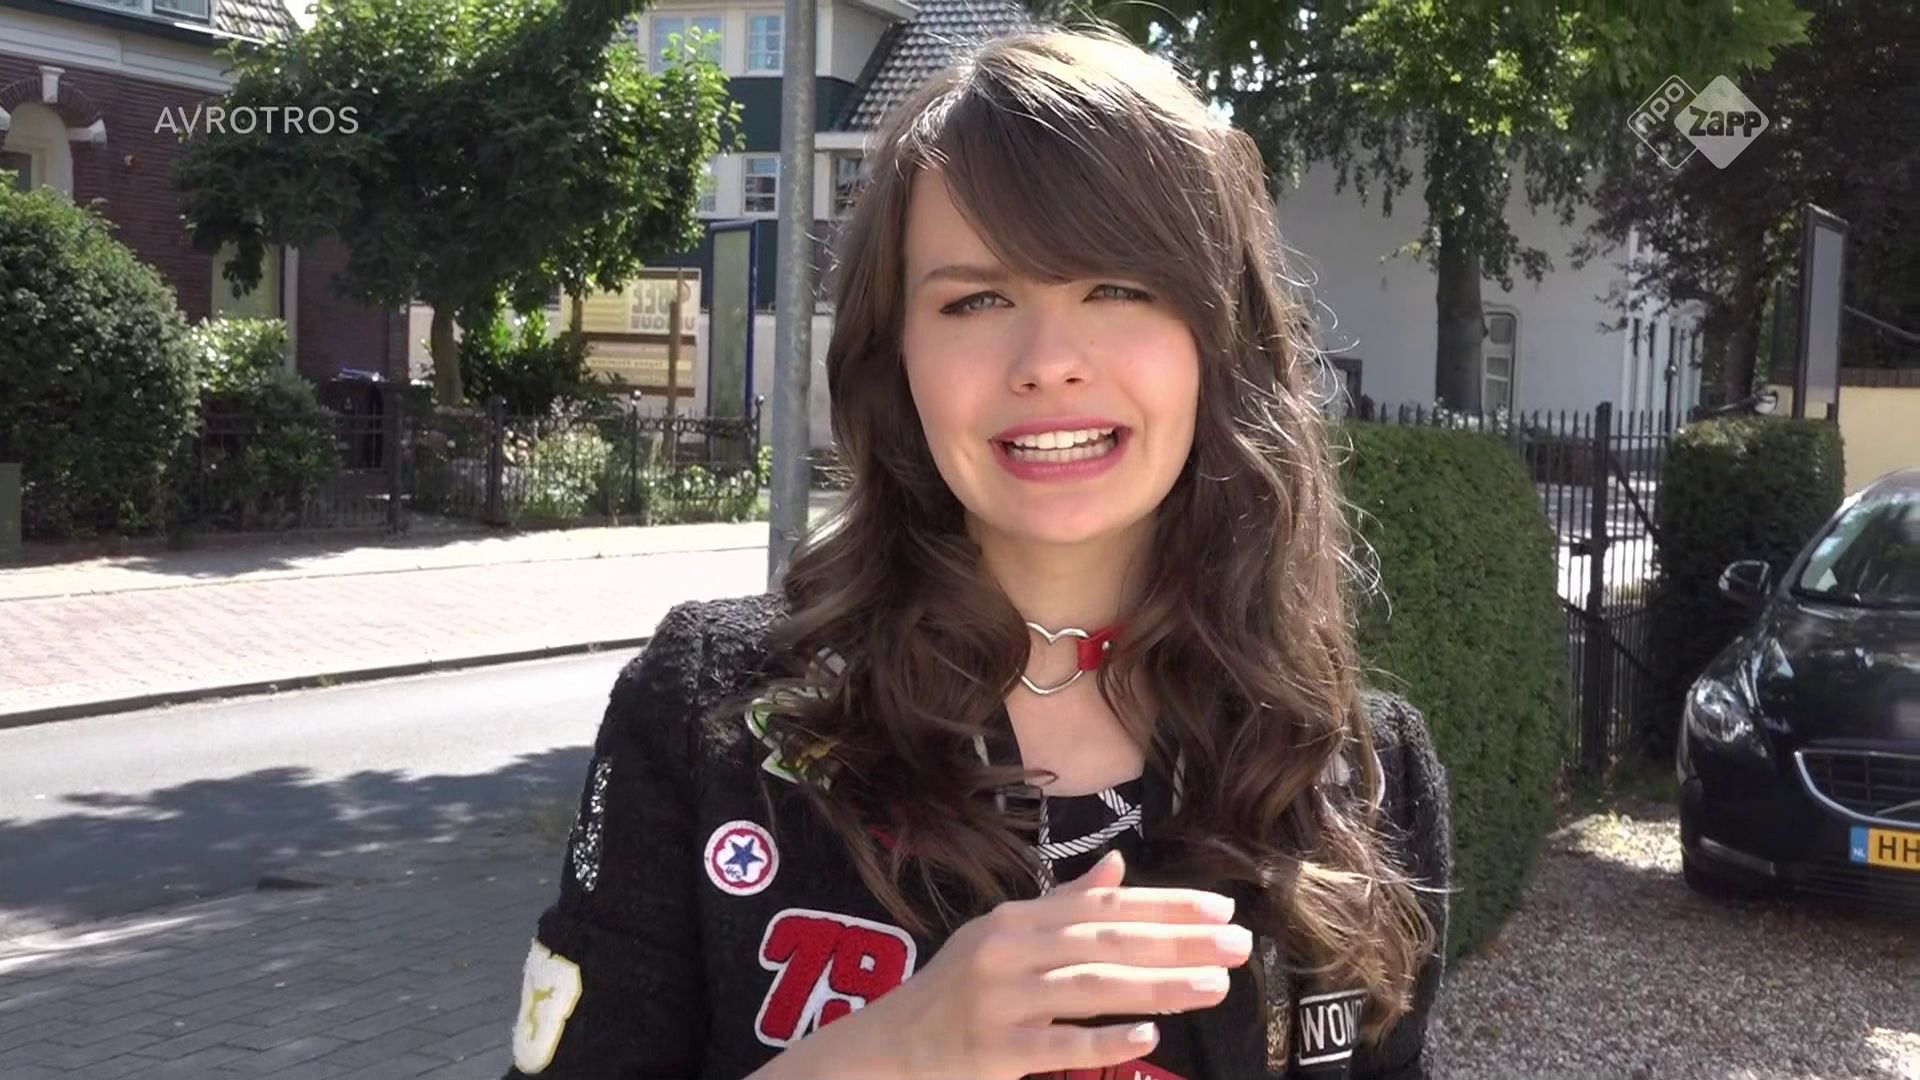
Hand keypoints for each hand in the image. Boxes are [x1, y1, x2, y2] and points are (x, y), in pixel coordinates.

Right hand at [856, 850, 1252, 1079]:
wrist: (888, 1047)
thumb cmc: (956, 991)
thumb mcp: (1001, 937)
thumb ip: (1062, 905)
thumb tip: (1118, 865)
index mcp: (1015, 918)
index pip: (1103, 904)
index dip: (1165, 904)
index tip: (1221, 910)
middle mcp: (1006, 950)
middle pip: (1106, 941)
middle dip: (1178, 941)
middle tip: (1238, 944)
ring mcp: (998, 1000)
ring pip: (1092, 987)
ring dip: (1160, 985)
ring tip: (1214, 986)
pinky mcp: (992, 1050)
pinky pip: (1058, 1043)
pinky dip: (1105, 1038)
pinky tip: (1148, 1033)